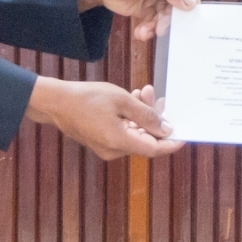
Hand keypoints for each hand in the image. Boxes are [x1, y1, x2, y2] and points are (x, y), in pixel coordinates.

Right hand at [26, 77, 183, 160]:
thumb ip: (146, 115)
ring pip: (135, 134)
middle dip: (154, 119)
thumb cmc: (87, 98)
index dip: (171, 143)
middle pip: (145, 140)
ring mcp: (106, 148)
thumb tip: (165, 128)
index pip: (154, 149)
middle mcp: (114, 150)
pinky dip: (130, 119)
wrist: (56, 102)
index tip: (185, 134)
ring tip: (143, 92)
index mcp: (120, 142)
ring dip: (142, 116)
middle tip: (157, 97)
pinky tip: (132, 100)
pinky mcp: (101, 142)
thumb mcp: (121, 100)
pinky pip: (123, 133)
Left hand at [77, 0, 204, 39]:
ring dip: (159, 24)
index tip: (189, 9)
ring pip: (169, 14)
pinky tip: (141, 31)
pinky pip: (156, 20)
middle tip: (164, 25)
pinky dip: (150, 27)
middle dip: (173, 14)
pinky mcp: (149, 7)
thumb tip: (191, 2)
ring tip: (148, 30)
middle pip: (182, 0)